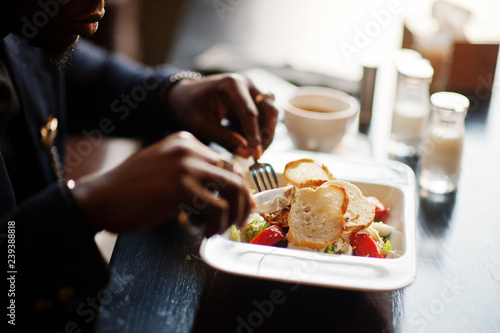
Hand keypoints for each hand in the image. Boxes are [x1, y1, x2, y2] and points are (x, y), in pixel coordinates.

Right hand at [72, 132, 253, 236]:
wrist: (100, 198)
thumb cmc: (130, 190)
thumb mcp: (164, 169)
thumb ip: (192, 173)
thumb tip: (224, 192)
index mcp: (185, 141)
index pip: (225, 163)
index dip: (237, 187)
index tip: (239, 206)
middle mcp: (189, 149)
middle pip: (235, 174)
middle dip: (242, 202)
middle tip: (239, 221)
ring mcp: (186, 167)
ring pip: (233, 190)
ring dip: (232, 215)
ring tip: (218, 230)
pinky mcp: (182, 188)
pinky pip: (217, 208)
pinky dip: (216, 225)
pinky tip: (203, 233)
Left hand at [164, 73, 278, 159]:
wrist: (183, 96)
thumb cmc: (189, 107)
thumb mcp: (201, 125)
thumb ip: (224, 138)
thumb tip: (246, 153)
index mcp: (232, 85)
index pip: (250, 113)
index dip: (255, 135)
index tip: (256, 154)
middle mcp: (246, 84)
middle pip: (268, 110)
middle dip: (266, 134)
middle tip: (258, 155)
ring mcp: (251, 91)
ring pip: (270, 114)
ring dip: (265, 134)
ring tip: (251, 151)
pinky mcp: (252, 101)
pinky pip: (263, 118)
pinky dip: (258, 132)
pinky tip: (245, 142)